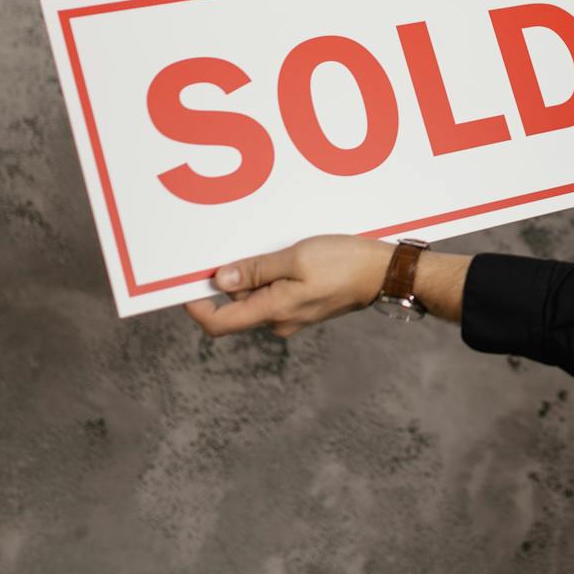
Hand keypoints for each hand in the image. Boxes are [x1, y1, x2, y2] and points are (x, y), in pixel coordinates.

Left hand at [184, 234, 392, 338]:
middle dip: (234, 279)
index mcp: (273, 311)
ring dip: (257, 275)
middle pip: (237, 306)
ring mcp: (292, 316)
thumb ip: (255, 271)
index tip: (188, 285)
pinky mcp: (303, 307)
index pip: (218, 323)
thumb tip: (220, 281)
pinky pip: (275, 294)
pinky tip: (292, 258)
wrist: (385, 274)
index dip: (196, 307)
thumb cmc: (344, 263)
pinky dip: (273, 277)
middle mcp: (278, 321)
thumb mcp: (295, 258)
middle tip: (247, 249)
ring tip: (281, 251)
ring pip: (257, 298)